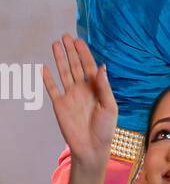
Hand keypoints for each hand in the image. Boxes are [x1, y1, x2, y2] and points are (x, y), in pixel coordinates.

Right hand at [43, 36, 116, 170]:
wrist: (92, 147)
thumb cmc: (105, 129)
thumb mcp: (110, 107)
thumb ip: (104, 87)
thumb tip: (102, 67)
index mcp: (96, 89)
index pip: (89, 66)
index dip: (84, 54)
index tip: (78, 41)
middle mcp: (82, 89)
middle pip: (75, 65)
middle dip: (71, 51)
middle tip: (65, 36)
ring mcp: (70, 96)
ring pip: (63, 72)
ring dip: (60, 59)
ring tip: (55, 44)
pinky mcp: (60, 104)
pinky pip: (52, 88)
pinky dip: (48, 78)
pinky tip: (44, 67)